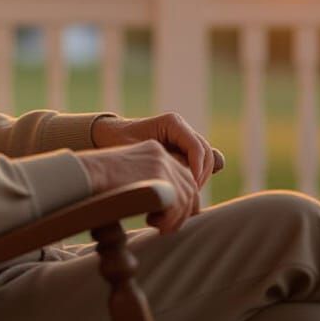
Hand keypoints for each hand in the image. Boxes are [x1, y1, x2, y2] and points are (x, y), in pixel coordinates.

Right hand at [75, 140, 200, 234]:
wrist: (84, 173)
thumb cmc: (97, 181)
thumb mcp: (127, 177)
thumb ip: (147, 184)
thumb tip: (162, 207)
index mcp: (154, 151)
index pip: (183, 175)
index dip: (183, 199)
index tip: (174, 216)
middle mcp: (161, 155)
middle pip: (189, 186)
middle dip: (183, 210)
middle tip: (167, 227)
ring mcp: (161, 165)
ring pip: (185, 198)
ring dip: (176, 218)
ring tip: (160, 228)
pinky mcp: (158, 177)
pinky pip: (176, 205)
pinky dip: (170, 220)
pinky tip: (156, 225)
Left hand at [92, 113, 223, 188]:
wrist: (111, 137)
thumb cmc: (119, 143)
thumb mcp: (136, 152)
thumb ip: (161, 162)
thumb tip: (186, 176)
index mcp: (172, 123)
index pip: (196, 147)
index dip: (197, 169)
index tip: (189, 188)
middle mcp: (182, 129)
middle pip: (206, 154)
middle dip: (201, 176)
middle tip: (188, 196)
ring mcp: (185, 139)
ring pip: (207, 160)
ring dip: (200, 179)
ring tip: (185, 197)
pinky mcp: (184, 150)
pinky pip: (199, 165)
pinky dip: (196, 179)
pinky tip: (184, 194)